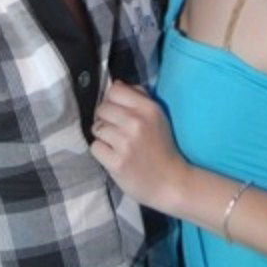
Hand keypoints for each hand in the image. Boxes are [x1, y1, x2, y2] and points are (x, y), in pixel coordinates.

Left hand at [90, 80, 186, 213]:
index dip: (112, 100)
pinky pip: (95, 147)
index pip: (115, 90)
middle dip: (105, 119)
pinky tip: (114, 156)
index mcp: (148, 109)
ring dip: (103, 136)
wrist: (171, 182)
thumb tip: (116, 83)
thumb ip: (140, 97)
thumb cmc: (162, 148)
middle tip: (116, 131)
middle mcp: (136, 123)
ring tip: (116, 145)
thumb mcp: (158, 117)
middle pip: (102, 108)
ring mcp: (125, 143)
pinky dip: (102, 152)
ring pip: (96, 128)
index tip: (117, 112)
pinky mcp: (116, 162)